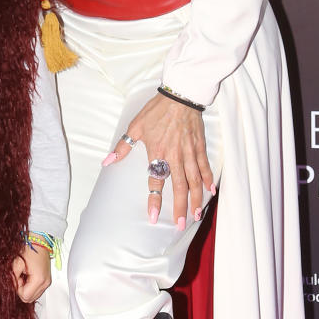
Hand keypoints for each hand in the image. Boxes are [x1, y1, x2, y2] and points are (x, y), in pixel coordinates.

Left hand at [11, 244, 52, 302]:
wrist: (39, 241)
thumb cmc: (29, 249)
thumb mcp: (16, 263)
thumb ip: (12, 278)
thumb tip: (10, 287)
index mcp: (39, 280)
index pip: (25, 296)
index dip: (17, 288)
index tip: (17, 277)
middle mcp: (45, 283)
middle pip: (29, 298)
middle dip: (22, 289)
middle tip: (20, 276)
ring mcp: (47, 282)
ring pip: (33, 295)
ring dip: (26, 288)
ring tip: (24, 275)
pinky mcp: (47, 280)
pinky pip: (36, 290)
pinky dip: (30, 285)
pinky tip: (29, 275)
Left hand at [104, 95, 213, 227]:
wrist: (180, 95)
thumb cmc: (157, 111)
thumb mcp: (136, 127)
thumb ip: (123, 147)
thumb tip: (107, 162)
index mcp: (158, 153)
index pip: (155, 182)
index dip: (154, 201)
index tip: (153, 217)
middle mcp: (175, 157)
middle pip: (179, 187)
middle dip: (180, 208)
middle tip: (180, 224)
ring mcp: (189, 153)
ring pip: (194, 181)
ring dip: (195, 199)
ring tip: (196, 214)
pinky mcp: (199, 147)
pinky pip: (204, 166)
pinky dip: (208, 179)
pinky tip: (210, 191)